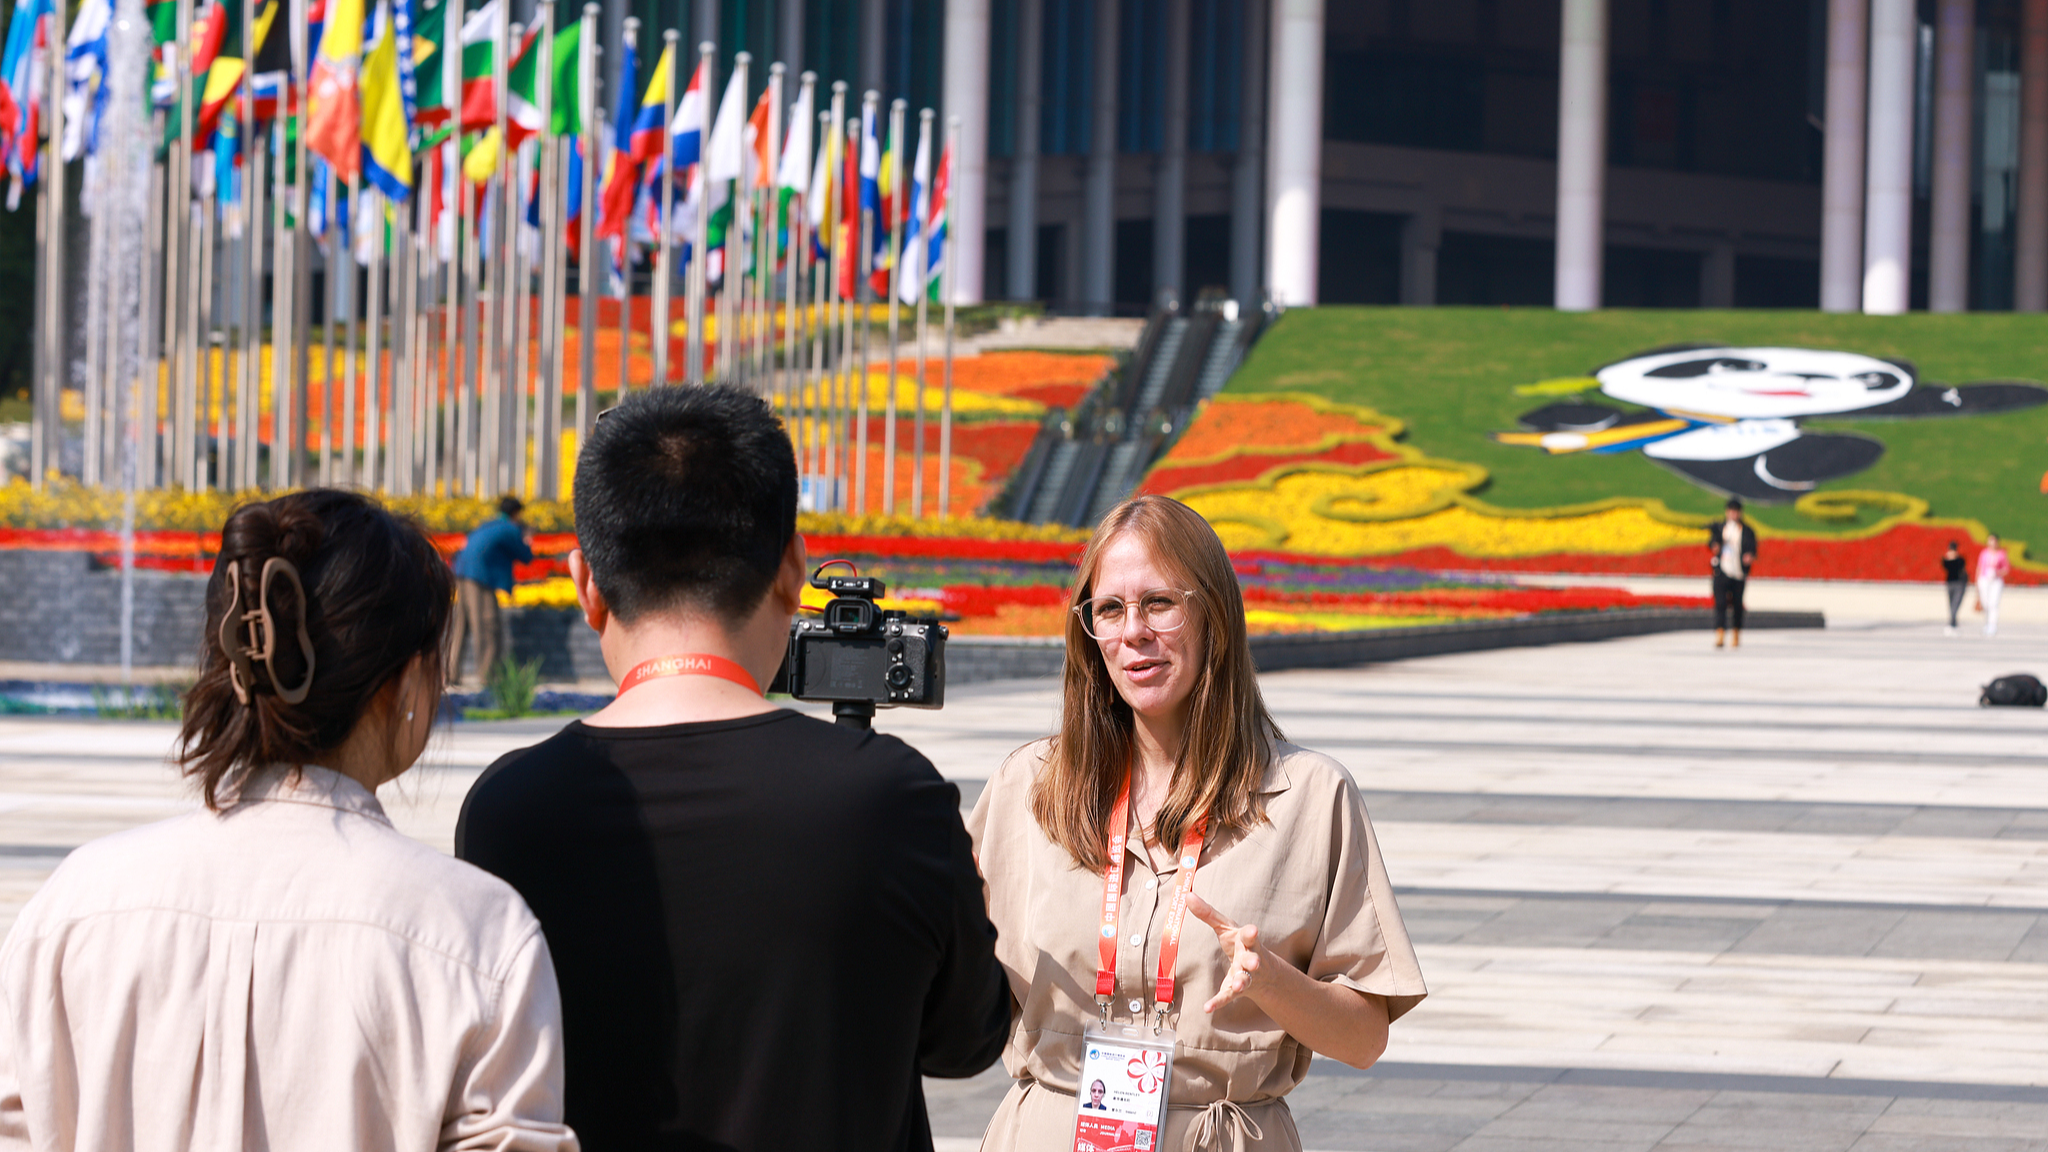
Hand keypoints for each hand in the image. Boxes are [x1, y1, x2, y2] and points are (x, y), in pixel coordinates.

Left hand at [1185, 892, 1268, 1013]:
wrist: (1261, 972)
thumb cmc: (1239, 943)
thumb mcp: (1225, 927)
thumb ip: (1207, 913)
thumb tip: (1187, 895)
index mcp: (1247, 942)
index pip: (1251, 937)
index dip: (1251, 934)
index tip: (1252, 930)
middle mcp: (1250, 960)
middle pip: (1253, 960)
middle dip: (1253, 961)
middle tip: (1254, 962)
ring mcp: (1245, 976)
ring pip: (1245, 980)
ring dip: (1242, 983)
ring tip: (1239, 986)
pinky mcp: (1236, 990)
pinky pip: (1227, 997)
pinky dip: (1218, 1002)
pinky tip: (1207, 1008)